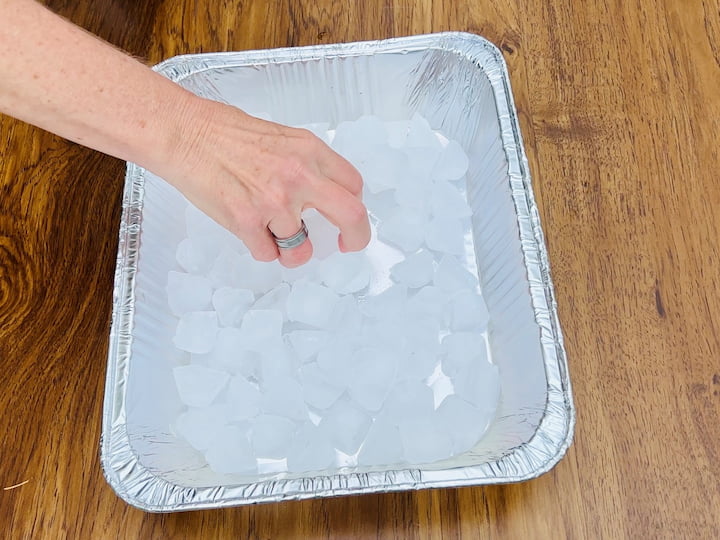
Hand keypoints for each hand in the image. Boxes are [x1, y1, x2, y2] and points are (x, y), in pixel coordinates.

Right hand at [163, 97, 370, 267]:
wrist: (184, 133)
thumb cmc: (225, 133)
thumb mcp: (281, 138)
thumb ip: (306, 165)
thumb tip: (323, 194)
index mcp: (310, 151)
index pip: (353, 185)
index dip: (354, 205)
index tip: (347, 217)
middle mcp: (298, 176)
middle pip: (351, 216)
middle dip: (355, 239)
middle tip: (345, 246)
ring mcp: (274, 201)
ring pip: (301, 249)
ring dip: (288, 249)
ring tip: (270, 233)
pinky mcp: (246, 221)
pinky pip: (267, 254)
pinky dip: (259, 248)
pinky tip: (247, 228)